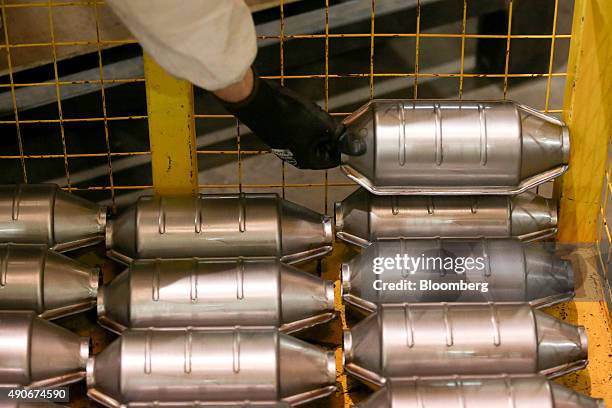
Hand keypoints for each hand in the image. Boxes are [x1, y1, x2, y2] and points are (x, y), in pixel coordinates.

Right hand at [217, 71, 364, 169]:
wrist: (259, 102)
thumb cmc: (288, 115)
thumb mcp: (322, 124)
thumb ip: (338, 135)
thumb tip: (353, 143)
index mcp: (307, 160)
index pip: (335, 159)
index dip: (342, 144)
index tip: (345, 131)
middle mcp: (296, 157)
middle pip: (323, 147)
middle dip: (328, 132)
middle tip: (326, 118)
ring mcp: (286, 146)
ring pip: (311, 137)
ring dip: (316, 124)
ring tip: (310, 112)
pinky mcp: (279, 135)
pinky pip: (299, 130)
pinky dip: (303, 120)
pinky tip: (299, 110)